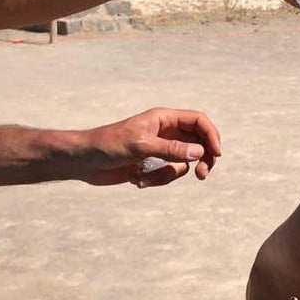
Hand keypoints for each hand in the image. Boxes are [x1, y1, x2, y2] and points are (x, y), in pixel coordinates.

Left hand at [76, 108, 221, 187]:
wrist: (83, 161)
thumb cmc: (107, 146)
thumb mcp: (141, 146)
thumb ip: (171, 149)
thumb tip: (200, 152)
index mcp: (164, 119)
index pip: (198, 121)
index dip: (211, 135)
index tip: (216, 154)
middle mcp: (166, 132)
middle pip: (198, 142)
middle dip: (202, 159)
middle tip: (202, 175)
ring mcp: (160, 149)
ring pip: (184, 163)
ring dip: (169, 175)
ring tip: (147, 178)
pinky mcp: (153, 164)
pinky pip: (169, 174)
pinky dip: (156, 180)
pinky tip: (137, 180)